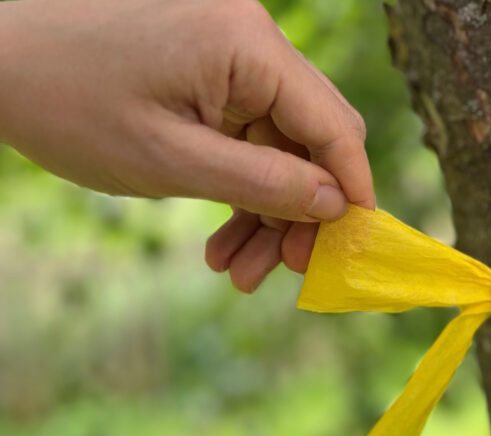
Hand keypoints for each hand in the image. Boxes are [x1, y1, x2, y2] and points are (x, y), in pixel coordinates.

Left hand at [0, 0, 373, 291]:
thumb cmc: (67, 103)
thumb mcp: (171, 160)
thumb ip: (264, 184)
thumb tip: (336, 205)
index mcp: (249, 45)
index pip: (332, 124)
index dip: (351, 190)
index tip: (354, 248)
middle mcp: (252, 39)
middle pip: (312, 135)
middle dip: (302, 209)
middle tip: (283, 271)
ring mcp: (230, 53)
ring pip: (280, 143)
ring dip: (267, 208)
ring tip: (235, 271)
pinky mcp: (209, 69)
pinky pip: (247, 133)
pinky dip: (240, 184)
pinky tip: (222, 239)